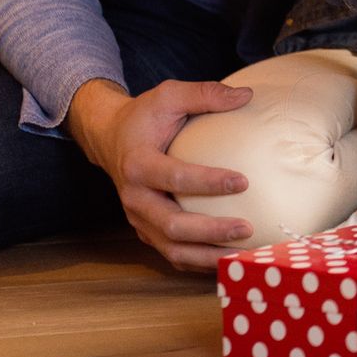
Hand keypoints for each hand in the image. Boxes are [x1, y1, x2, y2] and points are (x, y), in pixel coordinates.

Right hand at [67, 77, 252, 270]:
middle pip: (172, 225)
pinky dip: (199, 262)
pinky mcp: (147, 231)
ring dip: (207, 256)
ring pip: (172, 249)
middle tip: (246, 227)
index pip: (174, 178)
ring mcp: (139, 219)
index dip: (208, 182)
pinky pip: (173, 254)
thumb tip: (246, 96)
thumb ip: (205, 94)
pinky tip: (230, 260)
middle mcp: (134, 198)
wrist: (110, 138)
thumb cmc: (145, 116)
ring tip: (244, 254)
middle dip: (210, 231)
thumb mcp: (169, 95)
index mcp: (138, 164)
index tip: (243, 182)